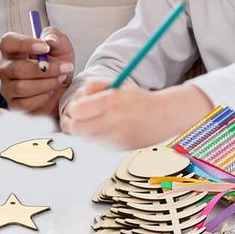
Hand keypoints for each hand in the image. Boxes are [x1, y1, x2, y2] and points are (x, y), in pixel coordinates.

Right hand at [0, 28, 74, 114]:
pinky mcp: (13, 105)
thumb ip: (55, 36)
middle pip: (16, 68)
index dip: (25, 44)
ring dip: (46, 84)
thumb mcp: (61, 46)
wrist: (64, 89)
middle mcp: (5, 67)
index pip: (8, 42)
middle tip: (63, 68)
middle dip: (45, 69)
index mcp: (12, 49)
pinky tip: (49, 93)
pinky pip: (25, 103)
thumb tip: (49, 39)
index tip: (45, 47)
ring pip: (21, 87)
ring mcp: (7, 87)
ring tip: (59, 79)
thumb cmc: (58, 64)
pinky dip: (42, 98)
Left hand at [60, 79, 212, 147]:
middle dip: (72, 120)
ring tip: (97, 118)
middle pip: (75, 128)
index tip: (77, 104)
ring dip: (84, 128)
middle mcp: (112, 123)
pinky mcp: (118, 149)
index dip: (72, 107)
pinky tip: (107, 127)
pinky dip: (96, 135)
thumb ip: (92, 86)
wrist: (162, 117)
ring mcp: (115, 139)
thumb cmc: (136, 98)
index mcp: (111, 103)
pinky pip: (97, 142)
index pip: (76, 110)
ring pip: (84, 137)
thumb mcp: (115, 84)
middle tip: (79, 114)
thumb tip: (77, 99)